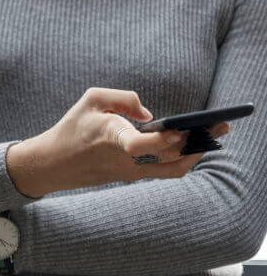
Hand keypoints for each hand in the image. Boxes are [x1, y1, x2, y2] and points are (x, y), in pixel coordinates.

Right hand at [7, 87, 228, 196]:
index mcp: (111, 137)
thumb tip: (150, 114)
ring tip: (211, 137)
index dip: (167, 139)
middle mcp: (124, 160)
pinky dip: (180, 160)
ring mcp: (129, 172)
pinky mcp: (129, 177)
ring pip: (171, 170)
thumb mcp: (91, 99)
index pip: (143, 145)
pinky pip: (162, 172)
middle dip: (198, 144)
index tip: (185, 128)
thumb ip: (124, 98)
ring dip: (194, 154)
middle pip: (170, 160)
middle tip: (220, 127)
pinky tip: (188, 147)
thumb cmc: (71, 128)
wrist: (53, 163)